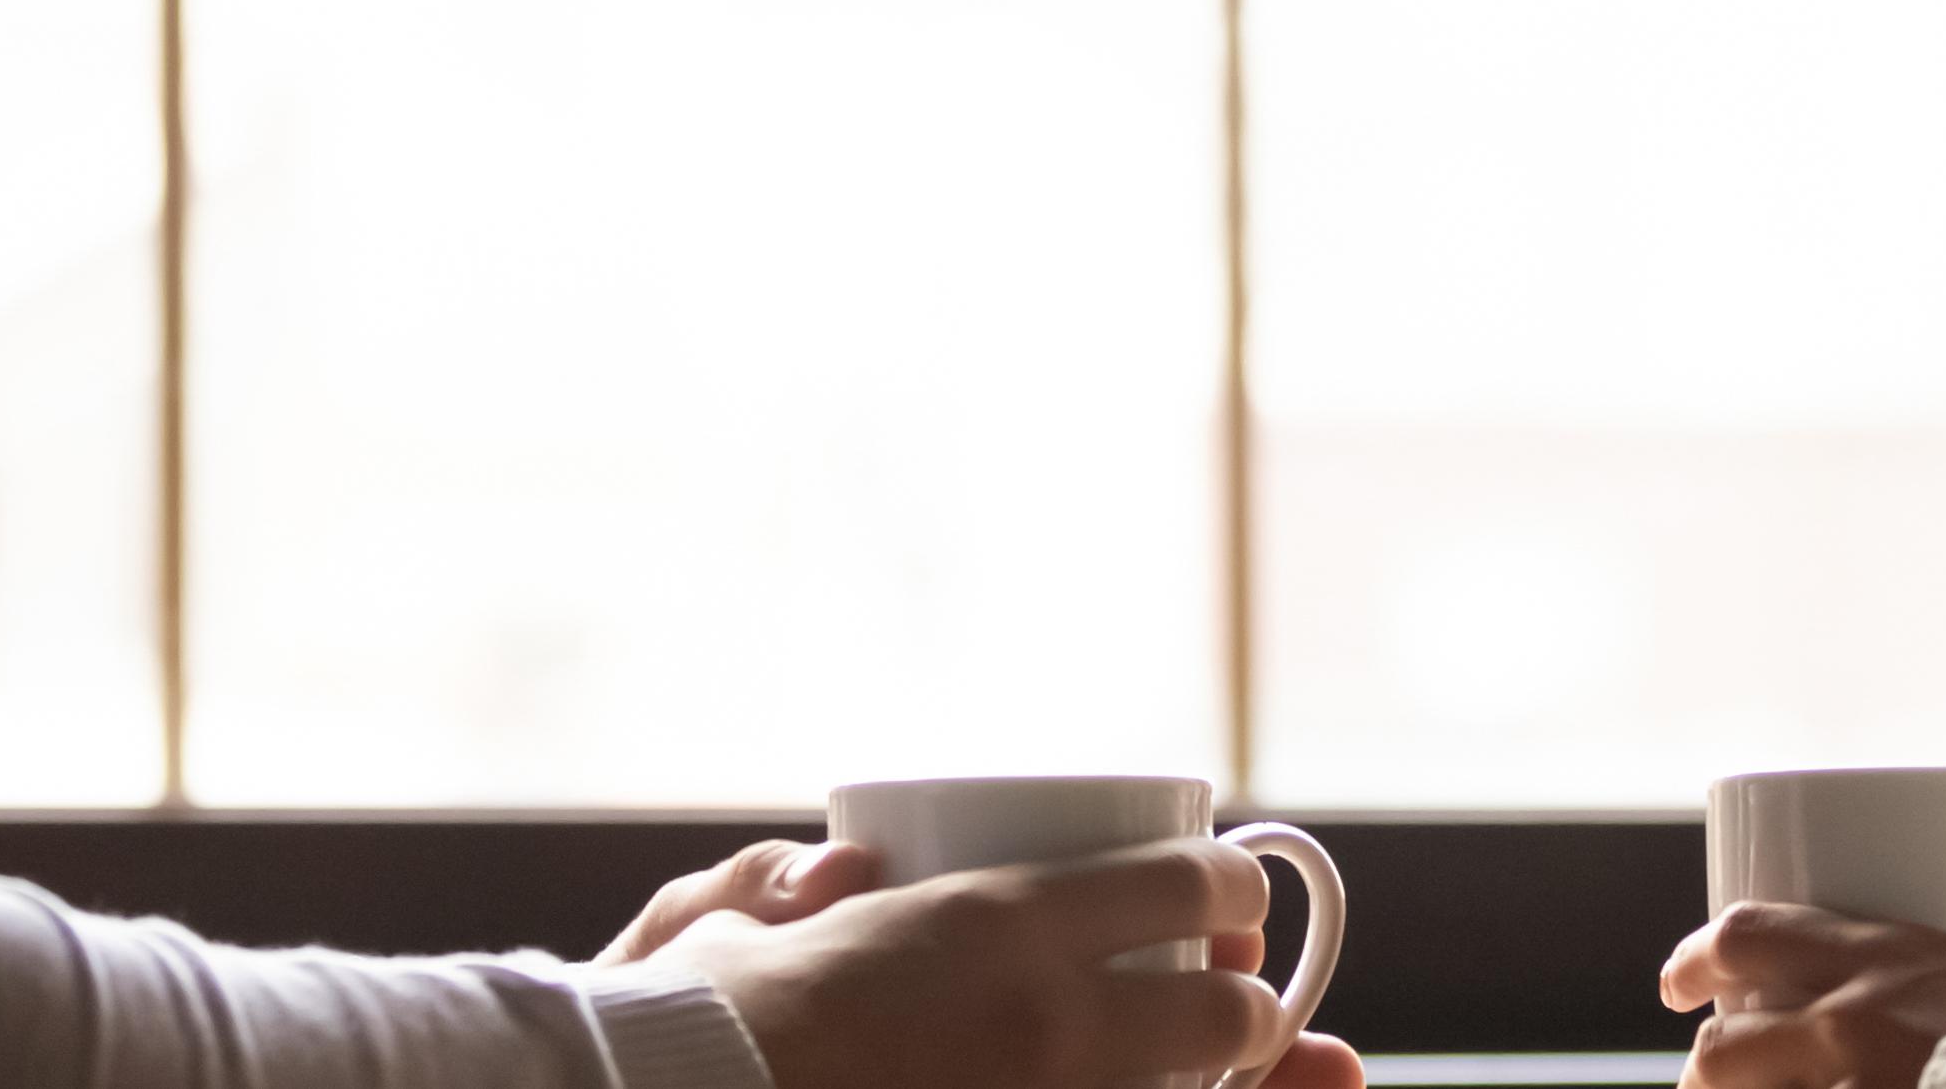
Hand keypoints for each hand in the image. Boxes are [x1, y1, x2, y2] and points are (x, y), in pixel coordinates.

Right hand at [639, 837, 1362, 1088]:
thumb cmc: (700, 1017)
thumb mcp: (743, 913)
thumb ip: (796, 884)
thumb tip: (848, 876)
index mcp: (1002, 924)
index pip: (1189, 886)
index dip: (1230, 885)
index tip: (1229, 892)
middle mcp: (1049, 1025)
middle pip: (1230, 1011)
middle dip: (1245, 1005)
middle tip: (1229, 1000)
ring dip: (1218, 1082)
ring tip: (1201, 1071)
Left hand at [1660, 902, 1945, 1088]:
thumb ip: (1918, 991)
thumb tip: (1888, 1016)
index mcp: (1882, 954)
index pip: (1748, 935)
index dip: (1695, 956)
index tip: (1680, 980)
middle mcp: (1852, 1019)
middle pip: (1725, 1045)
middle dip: (1700, 1073)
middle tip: (1698, 1081)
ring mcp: (1852, 1083)